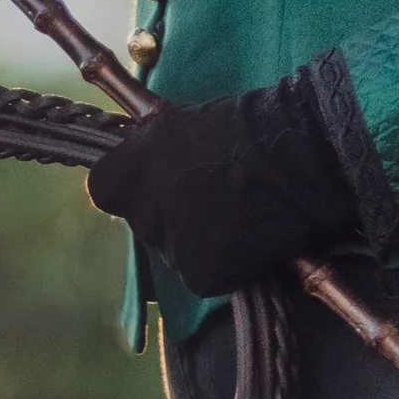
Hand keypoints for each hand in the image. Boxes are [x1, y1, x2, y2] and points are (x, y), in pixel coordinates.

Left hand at [88, 69, 359, 294]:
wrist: (293, 155)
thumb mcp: (181, 123)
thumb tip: (148, 160)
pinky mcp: (202, 275)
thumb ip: (153, 150)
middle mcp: (141, 212)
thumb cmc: (243, 125)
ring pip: (178, 251)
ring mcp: (171, 247)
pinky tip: (251, 236)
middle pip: (146, 223)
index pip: (104, 189)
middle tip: (211, 194)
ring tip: (240, 211)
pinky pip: (207, 274)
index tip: (155, 177)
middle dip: (170, 214)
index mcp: (128, 171)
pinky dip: (227, 262)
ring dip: (200, 239)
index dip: (131, 185)